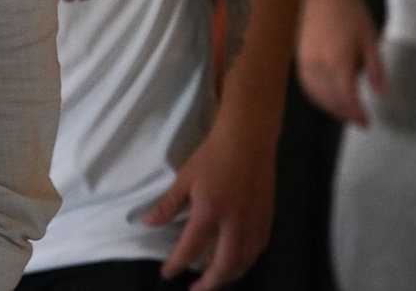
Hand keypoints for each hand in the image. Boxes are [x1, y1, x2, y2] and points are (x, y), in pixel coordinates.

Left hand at [145, 112, 277, 289]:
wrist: (248, 140)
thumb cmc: (213, 155)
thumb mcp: (185, 177)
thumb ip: (169, 204)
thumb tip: (149, 223)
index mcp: (210, 211)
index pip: (191, 248)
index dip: (177, 264)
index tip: (168, 273)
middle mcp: (235, 223)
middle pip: (223, 265)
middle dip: (209, 283)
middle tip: (196, 290)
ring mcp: (254, 223)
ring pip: (244, 262)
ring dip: (229, 276)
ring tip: (215, 281)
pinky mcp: (267, 219)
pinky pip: (258, 250)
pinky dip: (246, 262)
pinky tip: (237, 263)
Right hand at [296, 0, 384, 126]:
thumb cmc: (352, 15)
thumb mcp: (371, 42)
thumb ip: (376, 70)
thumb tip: (381, 94)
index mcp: (338, 62)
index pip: (346, 98)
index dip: (357, 114)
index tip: (367, 123)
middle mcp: (318, 65)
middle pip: (330, 100)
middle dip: (345, 114)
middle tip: (358, 121)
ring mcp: (305, 62)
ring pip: (316, 96)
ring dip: (330, 109)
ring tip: (345, 114)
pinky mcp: (300, 58)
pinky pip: (306, 86)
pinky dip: (316, 98)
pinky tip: (327, 100)